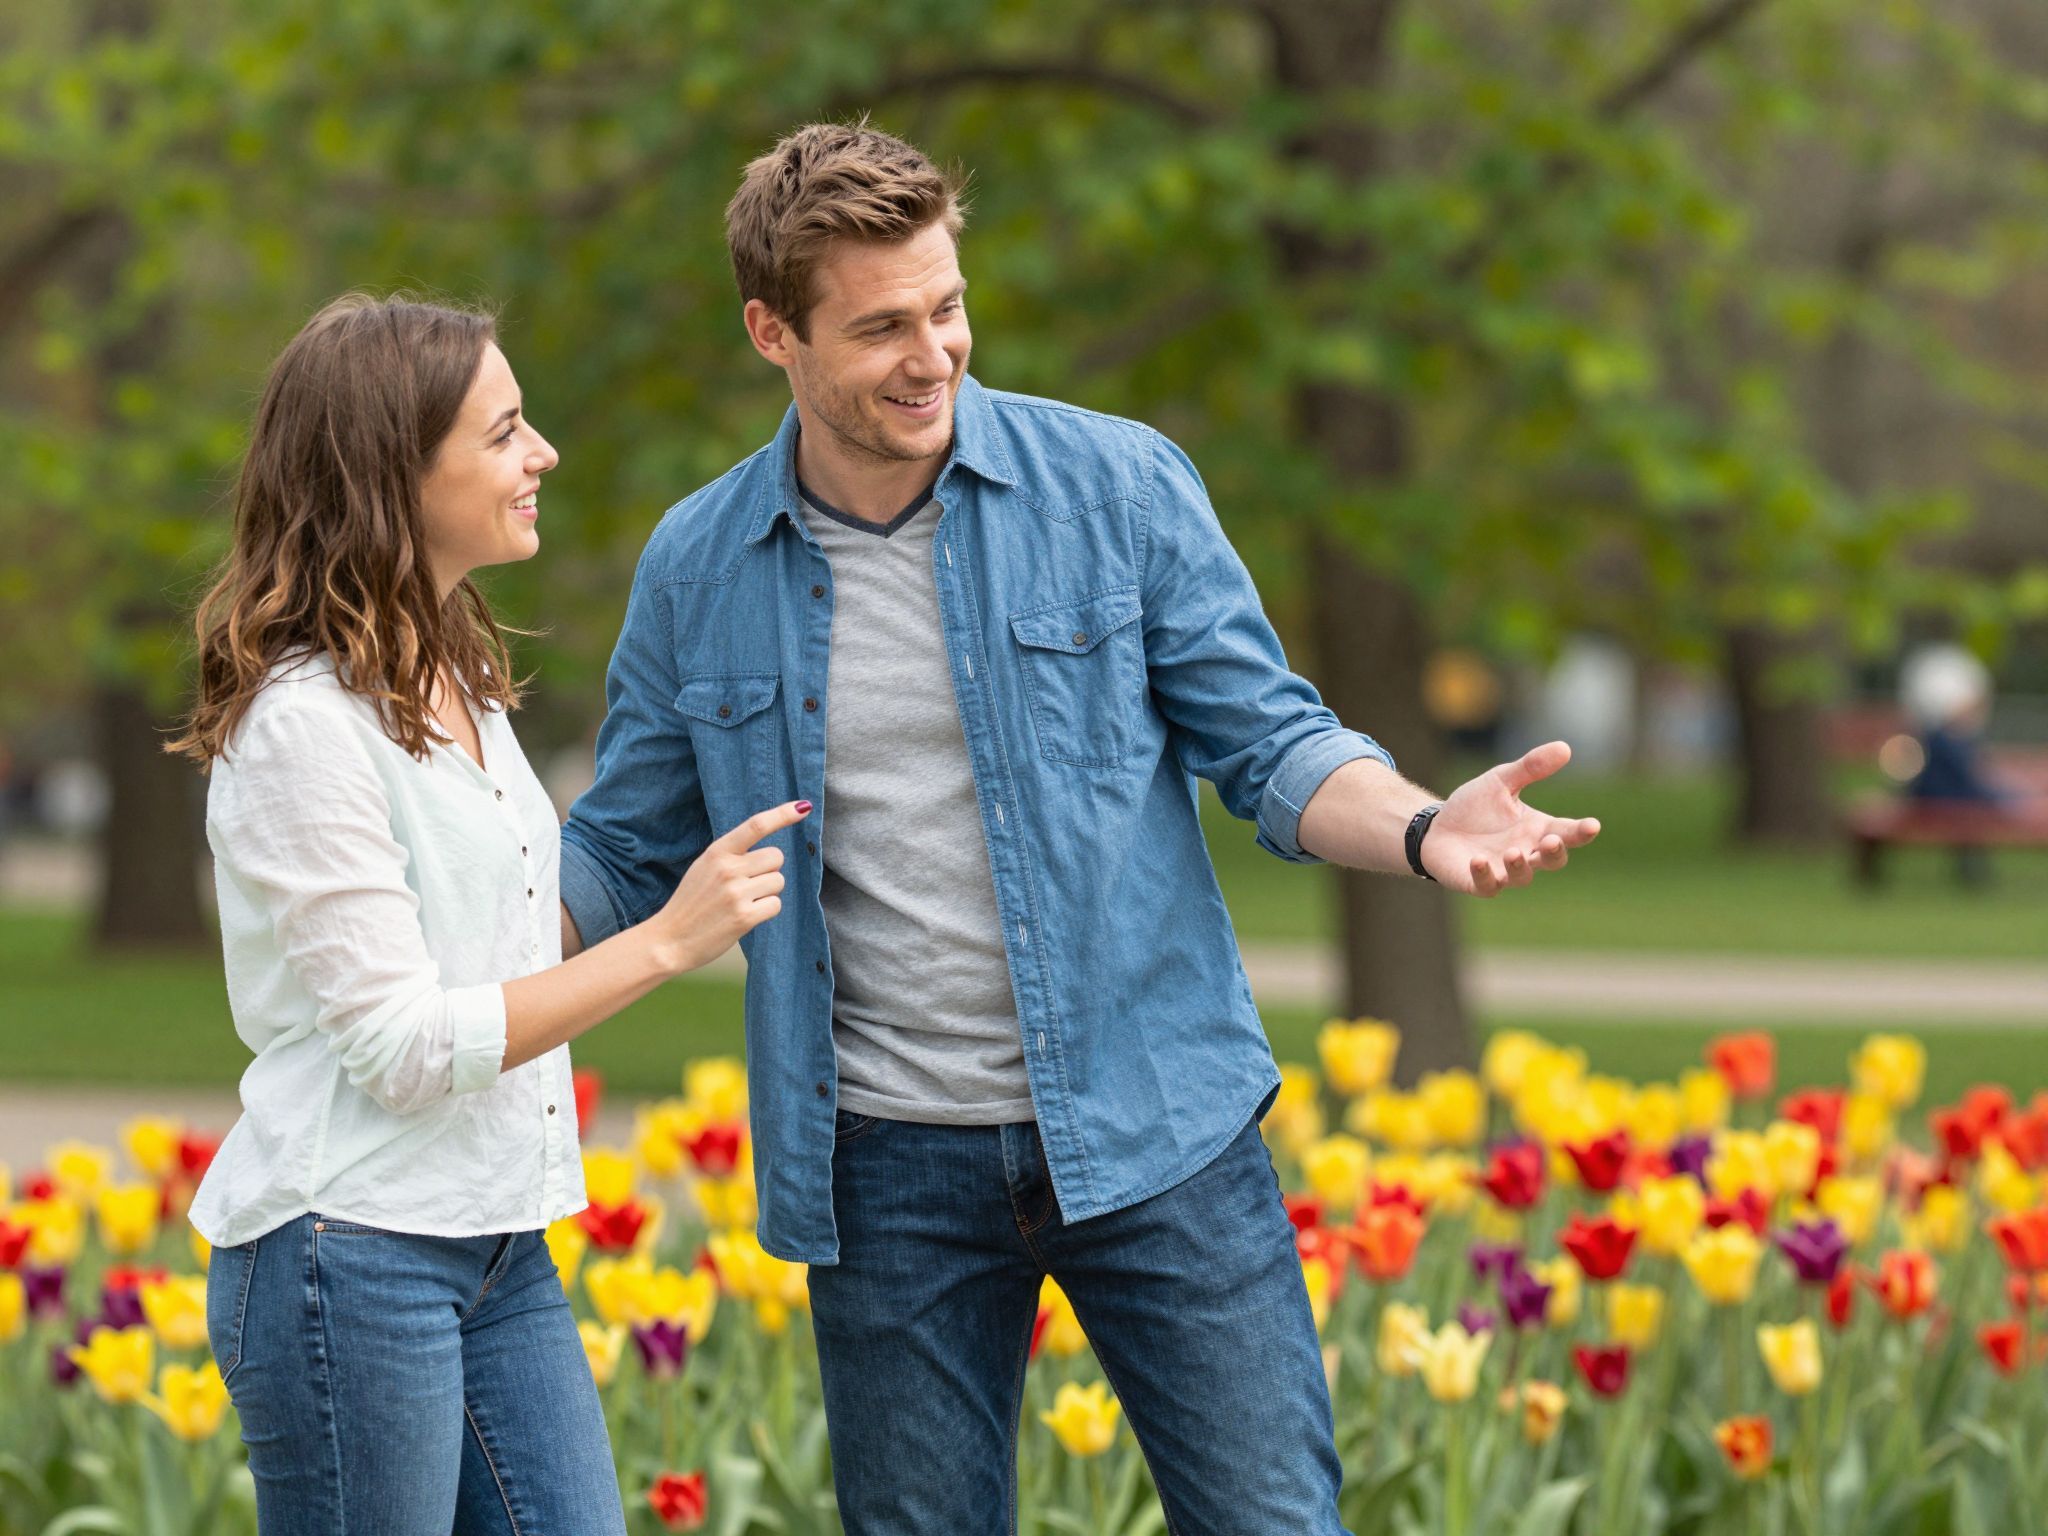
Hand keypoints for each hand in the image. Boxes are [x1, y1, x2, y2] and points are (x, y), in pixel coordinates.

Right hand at [647, 800, 809, 974]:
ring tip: (741, 902)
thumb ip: (732, 856)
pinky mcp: (744, 917)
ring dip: (767, 892)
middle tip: (747, 885)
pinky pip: (775, 905)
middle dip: (769, 870)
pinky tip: (745, 916)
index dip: (782, 814)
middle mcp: (728, 869)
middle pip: (776, 858)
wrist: (668, 939)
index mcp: (717, 852)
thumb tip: (772, 853)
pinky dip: (765, 911)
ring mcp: (736, 893)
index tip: (804, 806)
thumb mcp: (704, 867)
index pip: (756, 825)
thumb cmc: (691, 902)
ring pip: (778, 881)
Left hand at [1424, 742, 1599, 896]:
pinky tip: (1478, 860)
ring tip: (1514, 852)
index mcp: (1537, 829)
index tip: (1592, 825)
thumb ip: (1531, 767)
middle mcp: (1526, 852)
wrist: (1437, 827)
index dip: (1581, 831)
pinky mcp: (1478, 881)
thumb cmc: (1475, 807)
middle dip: (1555, 852)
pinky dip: (1484, 874)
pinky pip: (1487, 885)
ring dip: (1520, 866)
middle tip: (1552, 841)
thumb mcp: (1501, 781)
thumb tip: (1565, 747)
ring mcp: (1503, 870)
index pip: (1567, 832)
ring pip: (1522, 877)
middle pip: (1552, 860)